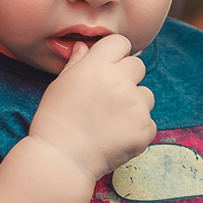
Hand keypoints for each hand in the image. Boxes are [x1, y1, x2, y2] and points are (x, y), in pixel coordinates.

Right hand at [29, 34, 155, 180]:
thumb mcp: (60, 85)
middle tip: (108, 97)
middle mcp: (120, 81)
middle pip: (138, 66)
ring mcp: (135, 105)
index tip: (108, 67)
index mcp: (97, 65)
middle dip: (127, 77)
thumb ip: (77, 62)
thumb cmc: (54, 121)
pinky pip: (149, 122)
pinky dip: (137, 129)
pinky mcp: (144, 128)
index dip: (114, 54)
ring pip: (146, 94)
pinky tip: (116, 136)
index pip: (120, 42)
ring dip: (135, 103)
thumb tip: (84, 47)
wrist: (62, 159)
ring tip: (111, 120)